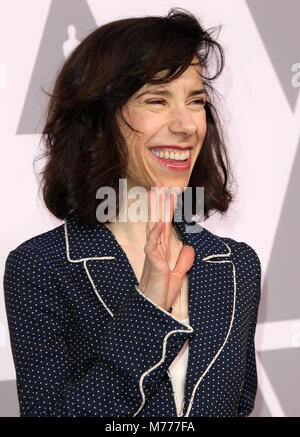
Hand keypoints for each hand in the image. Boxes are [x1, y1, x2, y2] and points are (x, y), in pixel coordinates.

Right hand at [138, 182, 194, 311]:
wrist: (154, 310)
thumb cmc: (161, 294)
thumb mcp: (178, 276)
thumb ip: (183, 261)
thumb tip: (189, 248)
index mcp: (162, 251)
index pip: (164, 226)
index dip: (166, 211)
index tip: (169, 195)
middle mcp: (156, 250)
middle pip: (157, 221)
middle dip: (158, 204)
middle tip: (159, 186)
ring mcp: (153, 256)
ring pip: (154, 228)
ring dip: (156, 212)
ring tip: (157, 195)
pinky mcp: (154, 265)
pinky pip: (153, 247)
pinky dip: (156, 234)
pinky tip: (158, 222)